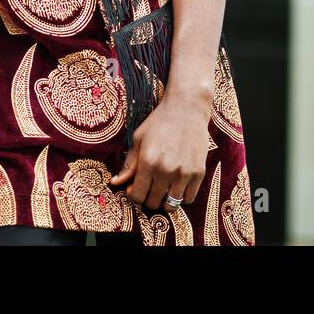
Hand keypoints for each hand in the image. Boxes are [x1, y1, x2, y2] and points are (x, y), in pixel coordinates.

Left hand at [108, 93, 211, 211]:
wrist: (187, 108)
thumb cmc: (159, 122)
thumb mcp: (139, 139)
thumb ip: (128, 164)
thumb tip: (114, 183)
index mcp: (147, 162)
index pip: (137, 195)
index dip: (134, 195)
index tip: (136, 188)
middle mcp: (165, 170)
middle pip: (153, 202)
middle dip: (148, 199)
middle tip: (149, 188)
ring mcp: (184, 173)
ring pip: (171, 205)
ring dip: (164, 202)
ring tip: (163, 190)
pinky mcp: (199, 172)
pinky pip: (189, 199)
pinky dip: (181, 197)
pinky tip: (177, 186)